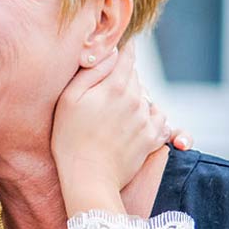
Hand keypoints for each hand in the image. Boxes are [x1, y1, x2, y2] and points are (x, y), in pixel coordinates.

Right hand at [52, 44, 169, 215]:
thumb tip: (111, 52)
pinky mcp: (152, 139)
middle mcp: (137, 99)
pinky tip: (135, 124)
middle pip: (136, 77)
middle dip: (123, 78)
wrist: (89, 177)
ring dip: (137, 99)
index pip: (128, 55)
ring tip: (117, 112)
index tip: (118, 50)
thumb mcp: (69, 99)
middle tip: (105, 92)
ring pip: (147, 98)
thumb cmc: (70, 138)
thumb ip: (92, 71)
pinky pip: (159, 120)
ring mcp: (146, 120)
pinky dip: (151, 119)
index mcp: (116, 86)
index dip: (123, 50)